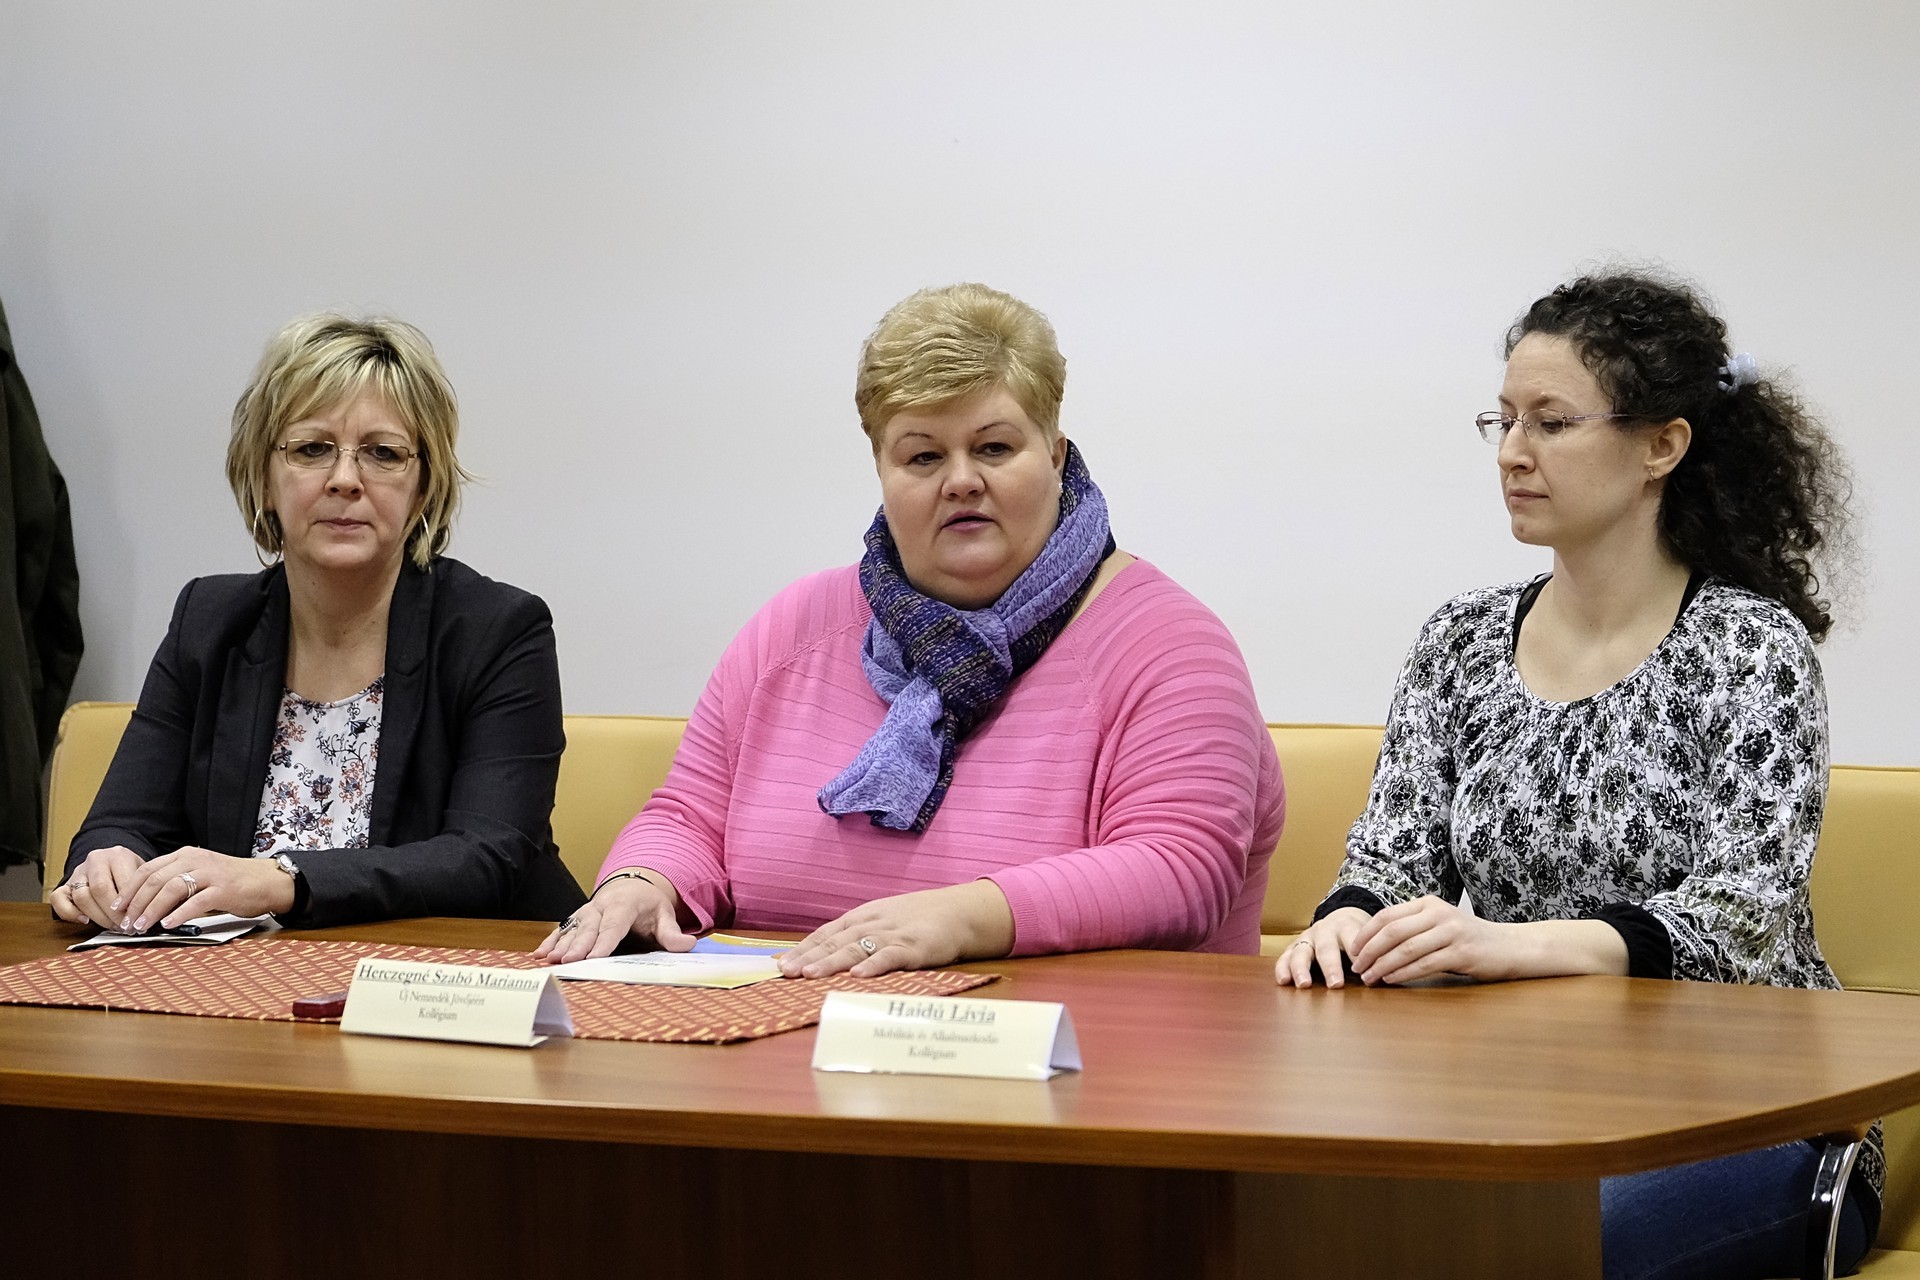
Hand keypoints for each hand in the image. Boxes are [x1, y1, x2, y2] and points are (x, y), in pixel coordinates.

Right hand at [51, 847, 146, 929]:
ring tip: (112, 926)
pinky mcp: (64, 884)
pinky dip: (70, 913)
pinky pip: (58, 899)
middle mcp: (95, 860)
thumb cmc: (131, 872)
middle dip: (113, 914)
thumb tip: (148, 915)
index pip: (123, 882)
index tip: (138, 920)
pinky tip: (86, 921)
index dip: (130, 905)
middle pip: (100, 889)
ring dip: (97, 916)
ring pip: (81, 896)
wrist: (113, 861)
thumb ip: (143, 889)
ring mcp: (78, 872)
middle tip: (125, 927)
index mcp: (118, 855)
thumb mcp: (143, 874)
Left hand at [114, 847, 297, 932]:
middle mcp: (196, 859)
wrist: (268, 881)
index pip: (148, 869)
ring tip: (142, 927)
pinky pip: (196, 901)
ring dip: (152, 910)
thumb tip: (146, 904)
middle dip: (136, 903)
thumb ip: (177, 881)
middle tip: (125, 923)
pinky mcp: (224, 889)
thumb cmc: (232, 882)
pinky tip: (168, 925)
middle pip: (155, 879)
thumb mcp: (201, 874)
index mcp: (186, 854)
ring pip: (171, 889)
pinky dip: (179, 914)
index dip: (129, 889)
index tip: (117, 908)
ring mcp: (210, 873)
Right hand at [534, 871, 693, 963]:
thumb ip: (672, 932)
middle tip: (568, 962)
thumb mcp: (665, 914)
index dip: (604, 942)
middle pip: (589, 928)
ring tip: (550, 960)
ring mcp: (586, 912)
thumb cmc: (649, 904)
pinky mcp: (576, 918)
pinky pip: (562, 929)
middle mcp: (601, 907)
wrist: (633, 885)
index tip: (594, 958)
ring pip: (572, 929)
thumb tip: (688, 944)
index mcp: (624, 904)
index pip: (614, 925)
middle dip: (578, 946)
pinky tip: (540, 955)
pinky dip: (550, 941)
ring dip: (560, 945)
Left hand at [777, 881, 1013, 979]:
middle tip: (785, 973)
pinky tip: (859, 975)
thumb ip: (856, 937)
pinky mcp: (914, 946)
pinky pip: (891, 956)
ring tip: (810, 974)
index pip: (825, 933)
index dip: (802, 948)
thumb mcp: (882, 921)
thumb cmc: (916, 920)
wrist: (958, 911)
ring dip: (831, 961)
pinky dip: (874, 965)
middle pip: (834, 941)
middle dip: (808, 957)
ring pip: (856, 948)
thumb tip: (822, 956)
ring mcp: (892, 934)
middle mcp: (872, 924)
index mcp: (861, 918)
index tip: (780, 964)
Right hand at [1273, 907, 1371, 987]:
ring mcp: (1306, 938)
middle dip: (1330, 966)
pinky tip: (1284, 981)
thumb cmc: (1357, 936)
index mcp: (1346, 926)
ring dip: (1302, 968)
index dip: (1357, 954)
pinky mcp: (1293, 947)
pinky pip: (1284, 957)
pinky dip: (1282, 969)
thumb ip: (1376, 955)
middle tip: (1336, 984)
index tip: (1363, 972)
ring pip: (1301, 951)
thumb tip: (1389, 975)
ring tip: (1304, 984)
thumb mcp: (1369, 938)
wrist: (1340, 919)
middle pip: (1326, 947)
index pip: (1352, 939)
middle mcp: (1324, 930)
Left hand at [1346, 895, 1513, 985]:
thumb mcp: (1439, 924)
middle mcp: (1438, 913)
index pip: (1387, 916)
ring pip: (1406, 949)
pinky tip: (1391, 980)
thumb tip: (1374, 944)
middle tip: (1356, 968)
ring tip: (1370, 978)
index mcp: (1428, 904)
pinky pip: (1424, 964)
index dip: (1365, 934)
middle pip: (1392, 931)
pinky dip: (1404, 973)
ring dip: (1383, 966)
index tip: (1352, 951)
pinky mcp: (1462, 953)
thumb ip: (1413, 927)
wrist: (1510, 947)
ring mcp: (1451, 932)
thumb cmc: (1469, 939)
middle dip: (1369, 951)